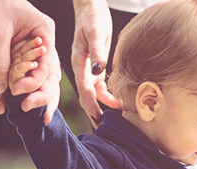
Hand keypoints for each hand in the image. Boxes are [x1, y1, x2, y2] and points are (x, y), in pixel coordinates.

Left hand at [0, 0, 61, 123]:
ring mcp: (25, 50)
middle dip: (40, 95)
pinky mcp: (10, 55)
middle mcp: (38, 44)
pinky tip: (0, 105)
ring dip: (22, 96)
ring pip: (28, 79)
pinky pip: (11, 76)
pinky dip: (5, 90)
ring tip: (14, 113)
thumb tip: (3, 88)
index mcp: (43, 34)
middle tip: (29, 110)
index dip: (36, 82)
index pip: (47, 65)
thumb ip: (0, 60)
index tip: (19, 91)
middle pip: (45, 76)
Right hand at [70, 0, 120, 126]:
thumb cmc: (92, 18)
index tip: (98, 118)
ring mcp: (88, 68)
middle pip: (86, 95)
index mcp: (79, 62)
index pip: (84, 89)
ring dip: (103, 104)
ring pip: (94, 92)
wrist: (90, 8)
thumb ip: (97, 53)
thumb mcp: (95, 33)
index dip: (91, 105)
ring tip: (115, 118)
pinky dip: (107, 95)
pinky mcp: (96, 66)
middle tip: (104, 127)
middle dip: (94, 111)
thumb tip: (99, 72)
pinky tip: (117, 102)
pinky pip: (99, 85)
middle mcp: (82, 68)